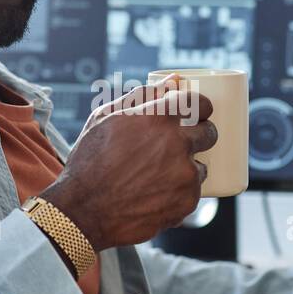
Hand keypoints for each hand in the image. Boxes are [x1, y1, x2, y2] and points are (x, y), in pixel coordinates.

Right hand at [41, 73, 218, 249]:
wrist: (83, 211)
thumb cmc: (89, 162)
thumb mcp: (104, 118)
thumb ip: (141, 95)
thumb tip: (171, 82)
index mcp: (158, 117)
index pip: (200, 103)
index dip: (200, 108)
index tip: (196, 114)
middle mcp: (177, 143)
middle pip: (209, 133)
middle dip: (199, 136)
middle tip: (179, 146)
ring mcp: (185, 174)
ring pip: (200, 166)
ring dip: (186, 168)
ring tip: (157, 177)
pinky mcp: (187, 201)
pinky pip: (193, 191)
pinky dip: (179, 192)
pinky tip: (154, 195)